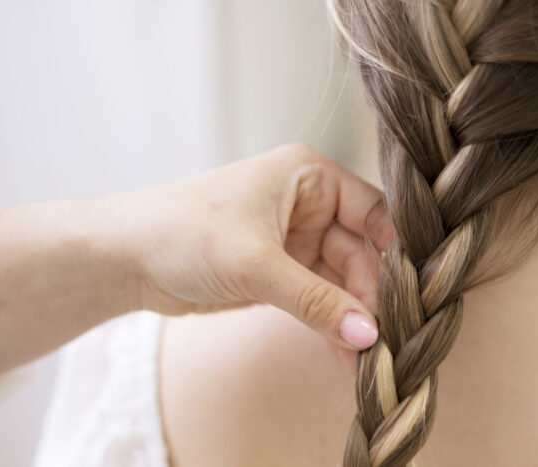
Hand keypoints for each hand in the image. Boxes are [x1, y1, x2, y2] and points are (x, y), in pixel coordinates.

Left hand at [0, 144, 389, 377]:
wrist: (122, 259)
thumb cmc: (181, 233)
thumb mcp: (254, 265)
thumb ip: (315, 301)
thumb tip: (367, 335)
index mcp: (309, 175)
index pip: (375, 212)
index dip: (397, 253)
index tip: (415, 296)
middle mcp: (309, 203)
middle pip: (363, 254)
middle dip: (371, 299)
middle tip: (384, 342)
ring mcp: (298, 240)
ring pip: (344, 283)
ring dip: (353, 320)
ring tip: (367, 362)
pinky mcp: (283, 274)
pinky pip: (321, 302)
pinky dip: (331, 327)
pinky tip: (345, 357)